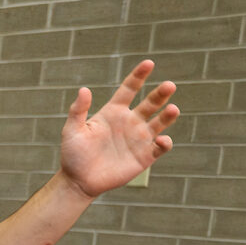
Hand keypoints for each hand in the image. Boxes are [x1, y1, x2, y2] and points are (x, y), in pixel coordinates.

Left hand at [58, 60, 178, 197]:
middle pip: (150, 103)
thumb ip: (78, 110)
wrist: (79, 181)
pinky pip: (160, 147)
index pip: (129, 89)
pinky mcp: (145, 156)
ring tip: (173, 108)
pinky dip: (165, 143)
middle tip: (170, 85)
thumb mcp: (72, 130)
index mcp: (113, 112)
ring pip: (160, 123)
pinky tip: (161, 140)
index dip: (139, 76)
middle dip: (161, 94)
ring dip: (168, 115)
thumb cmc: (73, 154)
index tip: (149, 63)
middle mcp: (130, 122)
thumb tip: (84, 89)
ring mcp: (139, 139)